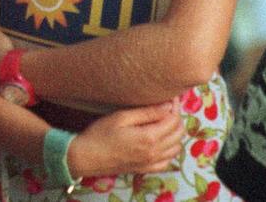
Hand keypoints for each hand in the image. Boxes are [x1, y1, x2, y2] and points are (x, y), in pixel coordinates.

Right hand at [69, 101, 183, 176]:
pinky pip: (168, 161)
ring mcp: (151, 163)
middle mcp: (155, 152)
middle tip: (167, 107)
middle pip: (178, 134)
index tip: (171, 97)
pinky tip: (161, 141)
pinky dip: (170, 150)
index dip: (174, 107)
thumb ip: (146, 112)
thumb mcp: (121, 117)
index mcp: (149, 137)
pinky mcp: (146, 169)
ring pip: (176, 148)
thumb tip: (168, 106)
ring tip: (164, 122)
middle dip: (176, 118)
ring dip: (175, 134)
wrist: (87, 157)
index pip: (173, 120)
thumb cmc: (100, 134)